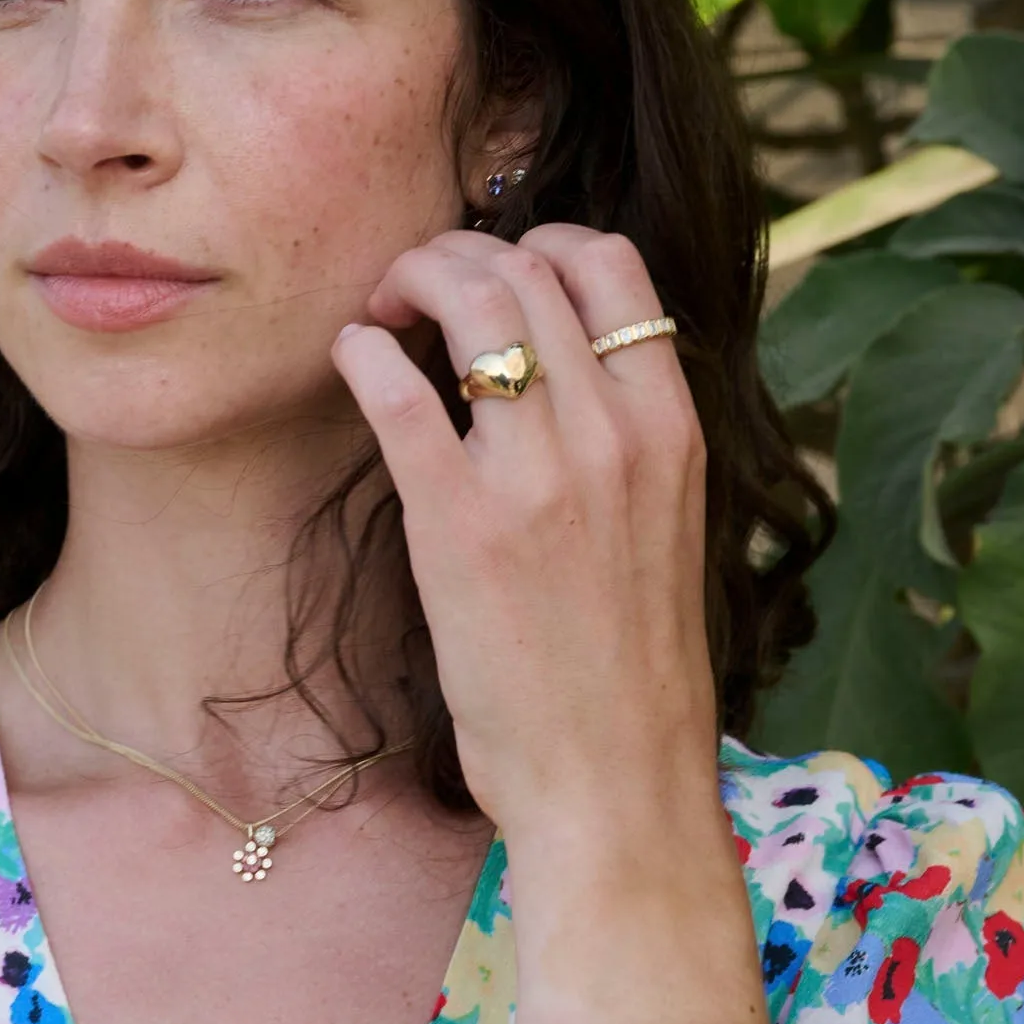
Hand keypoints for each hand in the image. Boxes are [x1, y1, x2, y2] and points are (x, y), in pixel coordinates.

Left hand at [331, 223, 719, 866]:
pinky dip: (362, 352)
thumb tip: (551, 361)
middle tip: (411, 292)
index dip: (540, 244)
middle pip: (528, 264)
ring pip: (469, 299)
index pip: (614, 264)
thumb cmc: (631, 664)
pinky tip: (352, 359)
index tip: (494, 276)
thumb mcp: (664, 522)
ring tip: (379, 315)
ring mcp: (536, 476)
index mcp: (671, 427)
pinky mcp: (458, 526)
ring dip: (406, 282)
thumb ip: (621, 434)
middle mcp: (612, 434)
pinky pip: (397, 392)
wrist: (615, 778)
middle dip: (453, 254)